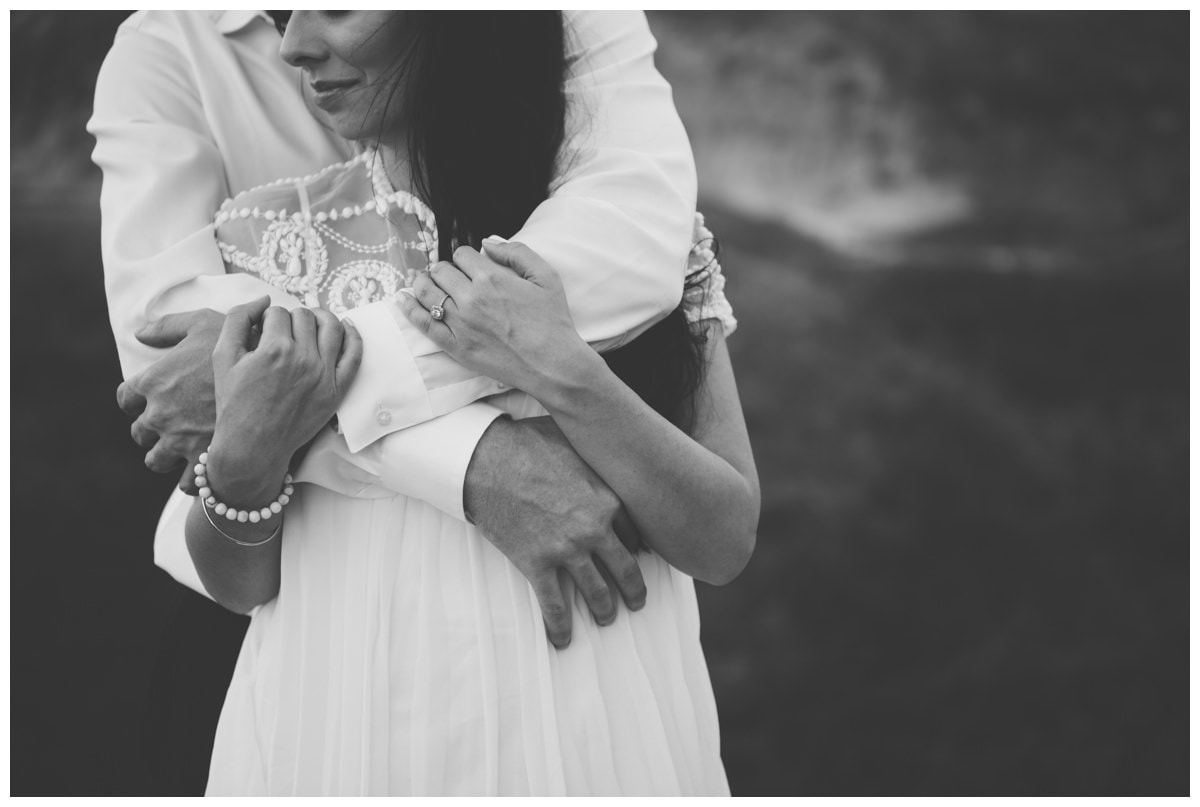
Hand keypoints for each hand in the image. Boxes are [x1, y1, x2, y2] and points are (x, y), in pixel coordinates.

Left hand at [116, 308, 224, 491]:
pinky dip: (192, 480)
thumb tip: (141, 332)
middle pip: (139, 433)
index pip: (125, 398)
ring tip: (184, 453)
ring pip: (155, 461)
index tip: (150, 402)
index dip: (136, 401)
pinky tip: (203, 471)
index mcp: (153, 380)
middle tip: (172, 427)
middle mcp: (159, 413)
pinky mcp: (203, 457)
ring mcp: (179, 439)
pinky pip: (187, 481)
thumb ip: (168, 326)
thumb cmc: (239, 342)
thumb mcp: (201, 322)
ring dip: (166, 458)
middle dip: (152, 432)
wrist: (274, 370)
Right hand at [207, 297, 362, 507]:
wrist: (252, 446)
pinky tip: (346, 328)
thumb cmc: (234, 403)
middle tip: (283, 331)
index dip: (268, 319)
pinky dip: (353, 336)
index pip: (278, 313)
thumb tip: (262, 299)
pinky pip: (354, 355)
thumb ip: (238, 319)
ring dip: (321, 318)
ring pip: (332, 327)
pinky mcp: (337, 390)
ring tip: (311, 323)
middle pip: (304, 317)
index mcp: (274, 349)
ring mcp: (324, 375)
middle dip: (291, 319)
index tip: (263, 332)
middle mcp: (304, 359)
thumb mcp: (222, 357)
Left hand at [398, 241, 591, 398]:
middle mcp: (471, 299)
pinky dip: (409, 309)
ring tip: (425, 282)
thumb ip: (517, 252)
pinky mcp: (456, 347)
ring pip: (426, 292)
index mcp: (492, 278)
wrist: (553, 365)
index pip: (461, 254)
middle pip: (440, 270)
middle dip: (444, 269)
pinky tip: (403, 299)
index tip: (471, 265)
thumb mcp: (546, 276)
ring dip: (423, 282)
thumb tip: (488, 242)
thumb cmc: (554, 321)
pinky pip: (424, 324)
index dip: (466, 256)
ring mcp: (461, 324)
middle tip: (451, 276)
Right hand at [464, 415, 646, 648]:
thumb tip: (610, 444)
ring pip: (595, 592)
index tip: (640, 558)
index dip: (638, 549)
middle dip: (633, 589)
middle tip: (637, 601)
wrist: (486, 459)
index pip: (635, 534)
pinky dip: (560, 628)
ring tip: (606, 619)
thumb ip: (596, 453)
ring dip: (603, 610)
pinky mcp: (536, 564)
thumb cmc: (528, 442)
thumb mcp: (575, 440)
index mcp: (608, 499)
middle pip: (625, 569)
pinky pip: (554, 606)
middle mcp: (594, 530)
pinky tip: (563, 641)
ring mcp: (566, 550)